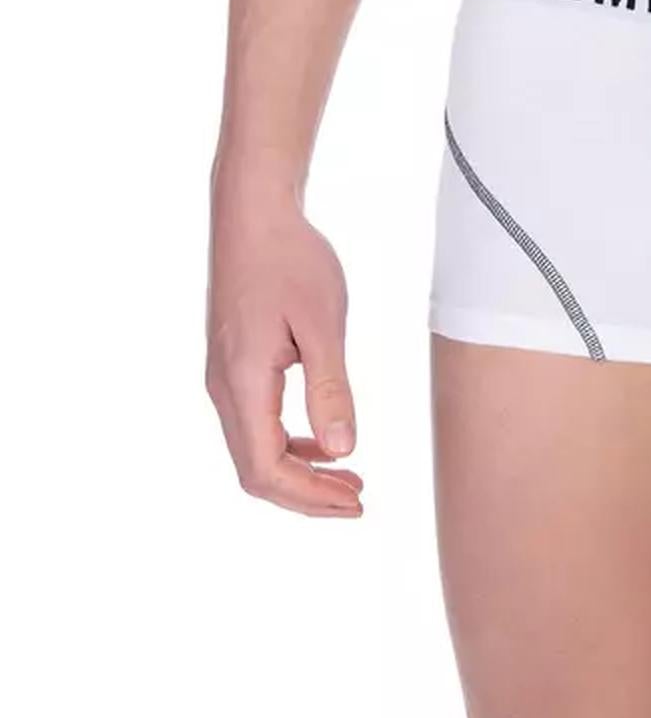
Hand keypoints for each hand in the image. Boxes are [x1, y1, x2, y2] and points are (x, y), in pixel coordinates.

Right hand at [206, 187, 363, 516]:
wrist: (253, 214)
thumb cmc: (291, 260)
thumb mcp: (322, 324)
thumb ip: (331, 388)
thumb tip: (344, 451)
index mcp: (243, 383)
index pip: (266, 470)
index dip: (309, 498)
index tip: (355, 503)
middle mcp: (224, 388)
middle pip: (256, 469)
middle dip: (306, 494)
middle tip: (358, 499)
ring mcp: (224, 377)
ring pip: (254, 448)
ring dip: (300, 471)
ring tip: (349, 477)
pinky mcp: (233, 364)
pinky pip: (256, 422)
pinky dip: (289, 443)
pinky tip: (323, 440)